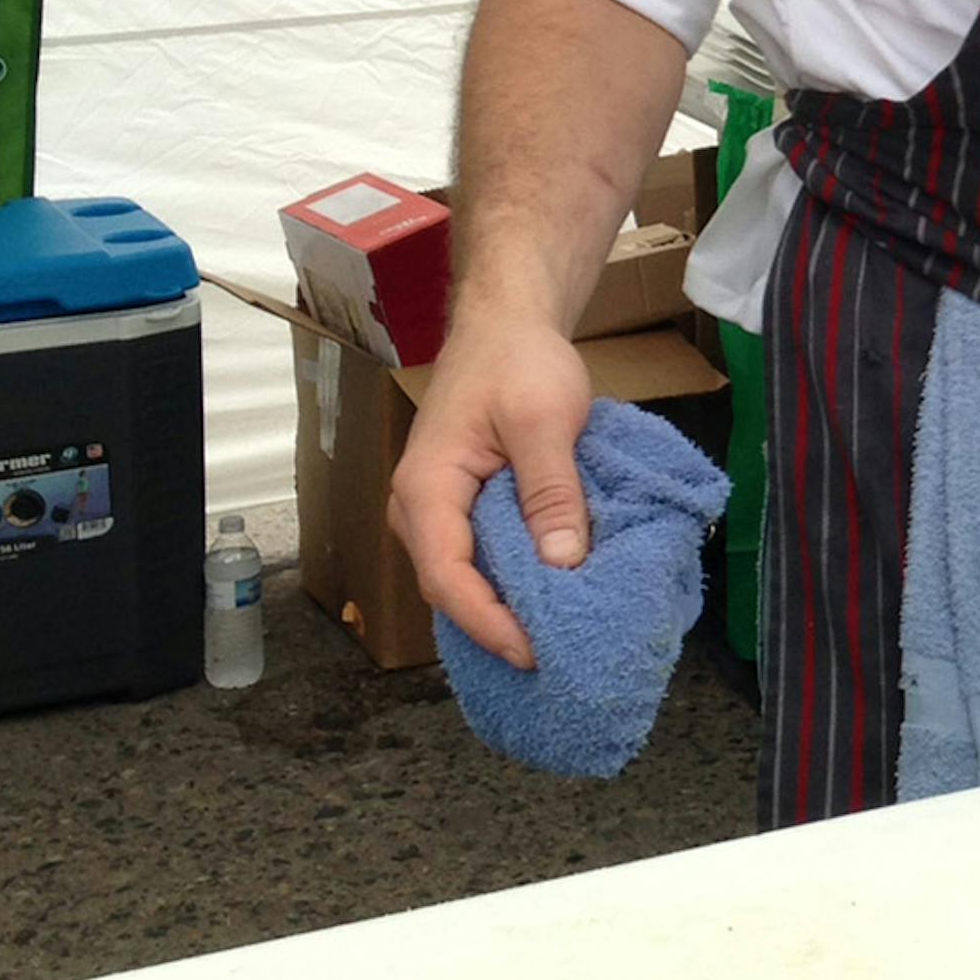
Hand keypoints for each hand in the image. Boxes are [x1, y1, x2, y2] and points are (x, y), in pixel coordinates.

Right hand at [388, 313, 593, 670]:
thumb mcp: (545, 420)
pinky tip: (550, 596)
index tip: (535, 652)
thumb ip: (551, 493)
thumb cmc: (518, 361)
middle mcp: (418, 509)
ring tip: (558, 636)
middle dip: (500, 628)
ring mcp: (437, 510)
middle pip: (451, 589)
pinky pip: (480, 558)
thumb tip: (562, 565)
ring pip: (465, 578)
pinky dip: (512, 581)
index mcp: (427, 490)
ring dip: (507, 607)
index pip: (448, 579)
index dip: (490, 624)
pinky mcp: (462, 507)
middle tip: (558, 656)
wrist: (506, 323)